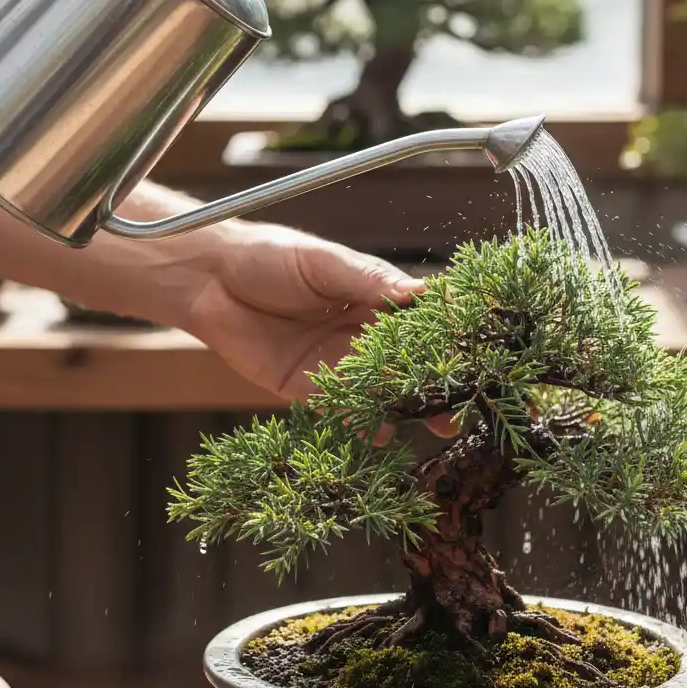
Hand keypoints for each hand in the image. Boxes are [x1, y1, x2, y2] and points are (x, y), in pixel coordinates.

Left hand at [185, 223, 459, 443]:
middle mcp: (359, 333)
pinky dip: (362, 423)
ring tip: (436, 423)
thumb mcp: (323, 263)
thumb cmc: (268, 256)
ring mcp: (336, 363)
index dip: (445, 336)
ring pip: (380, 390)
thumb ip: (368, 280)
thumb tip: (419, 292)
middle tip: (465, 403)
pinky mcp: (307, 388)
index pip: (418, 319)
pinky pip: (341, 410)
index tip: (477, 350)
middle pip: (407, 363)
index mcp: (371, 296)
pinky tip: (380, 431)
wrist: (209, 280)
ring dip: (407, 407)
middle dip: (437, 384)